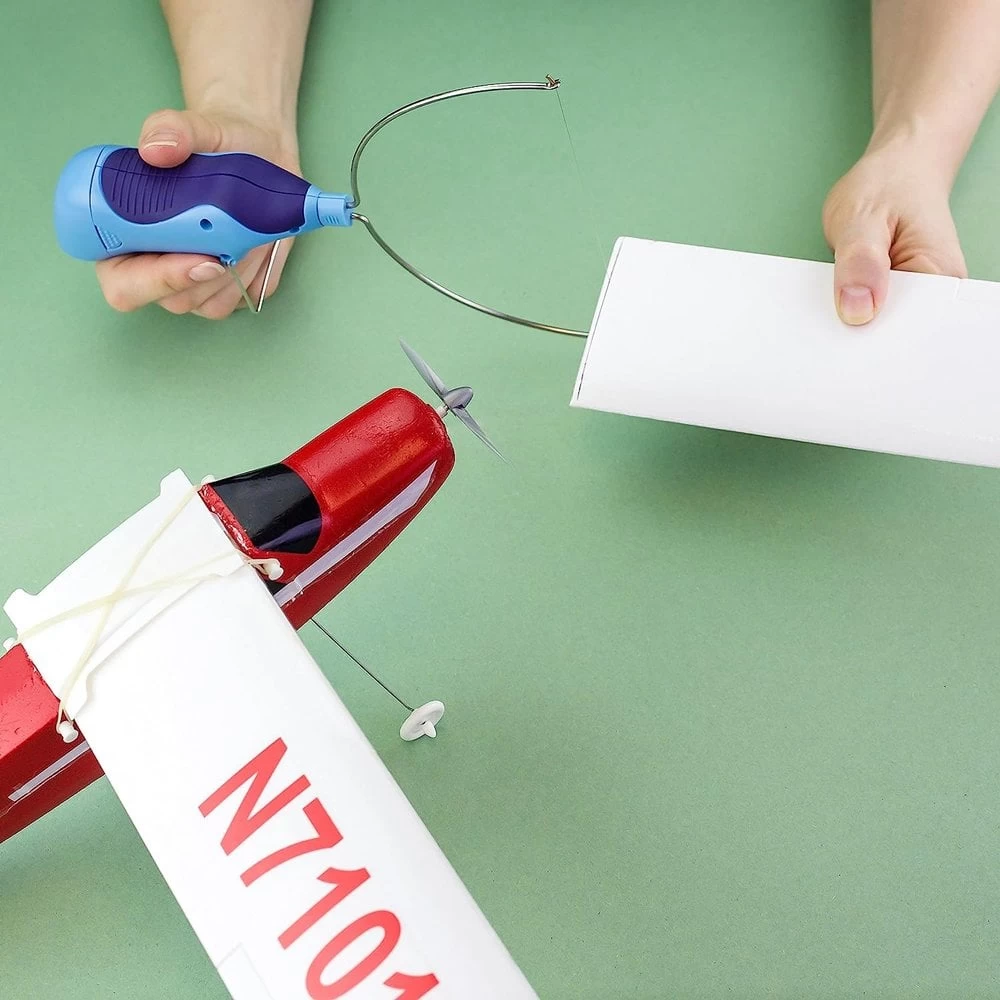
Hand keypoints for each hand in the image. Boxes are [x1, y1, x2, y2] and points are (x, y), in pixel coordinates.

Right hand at [96, 108, 300, 318]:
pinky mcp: (235, 287)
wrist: (257, 149)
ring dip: (234, 273)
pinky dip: (258, 273)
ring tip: (242, 228)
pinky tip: (258, 241)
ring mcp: (198, 285)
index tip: (194, 257)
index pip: (124, 285)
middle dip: (203, 278)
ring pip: (211, 304)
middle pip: (173, 301)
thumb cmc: (214, 143)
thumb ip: (169, 130)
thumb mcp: (194, 126)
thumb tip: (155, 149)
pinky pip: (246, 296)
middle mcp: (157, 269)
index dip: (154, 280)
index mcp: (124, 238)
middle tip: (228, 248)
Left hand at [822, 139, 966, 326]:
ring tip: (837, 308)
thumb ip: (859, 261)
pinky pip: (868, 318)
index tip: (848, 340)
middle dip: (860, 335)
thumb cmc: (888, 186)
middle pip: (894, 337)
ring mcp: (913, 298)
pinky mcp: (893, 298)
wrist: (899, 171)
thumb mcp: (861, 217)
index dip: (876, 340)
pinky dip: (849, 312)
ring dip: (851, 323)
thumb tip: (857, 310)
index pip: (912, 330)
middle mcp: (933, 294)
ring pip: (877, 330)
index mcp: (939, 278)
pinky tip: (840, 305)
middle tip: (834, 323)